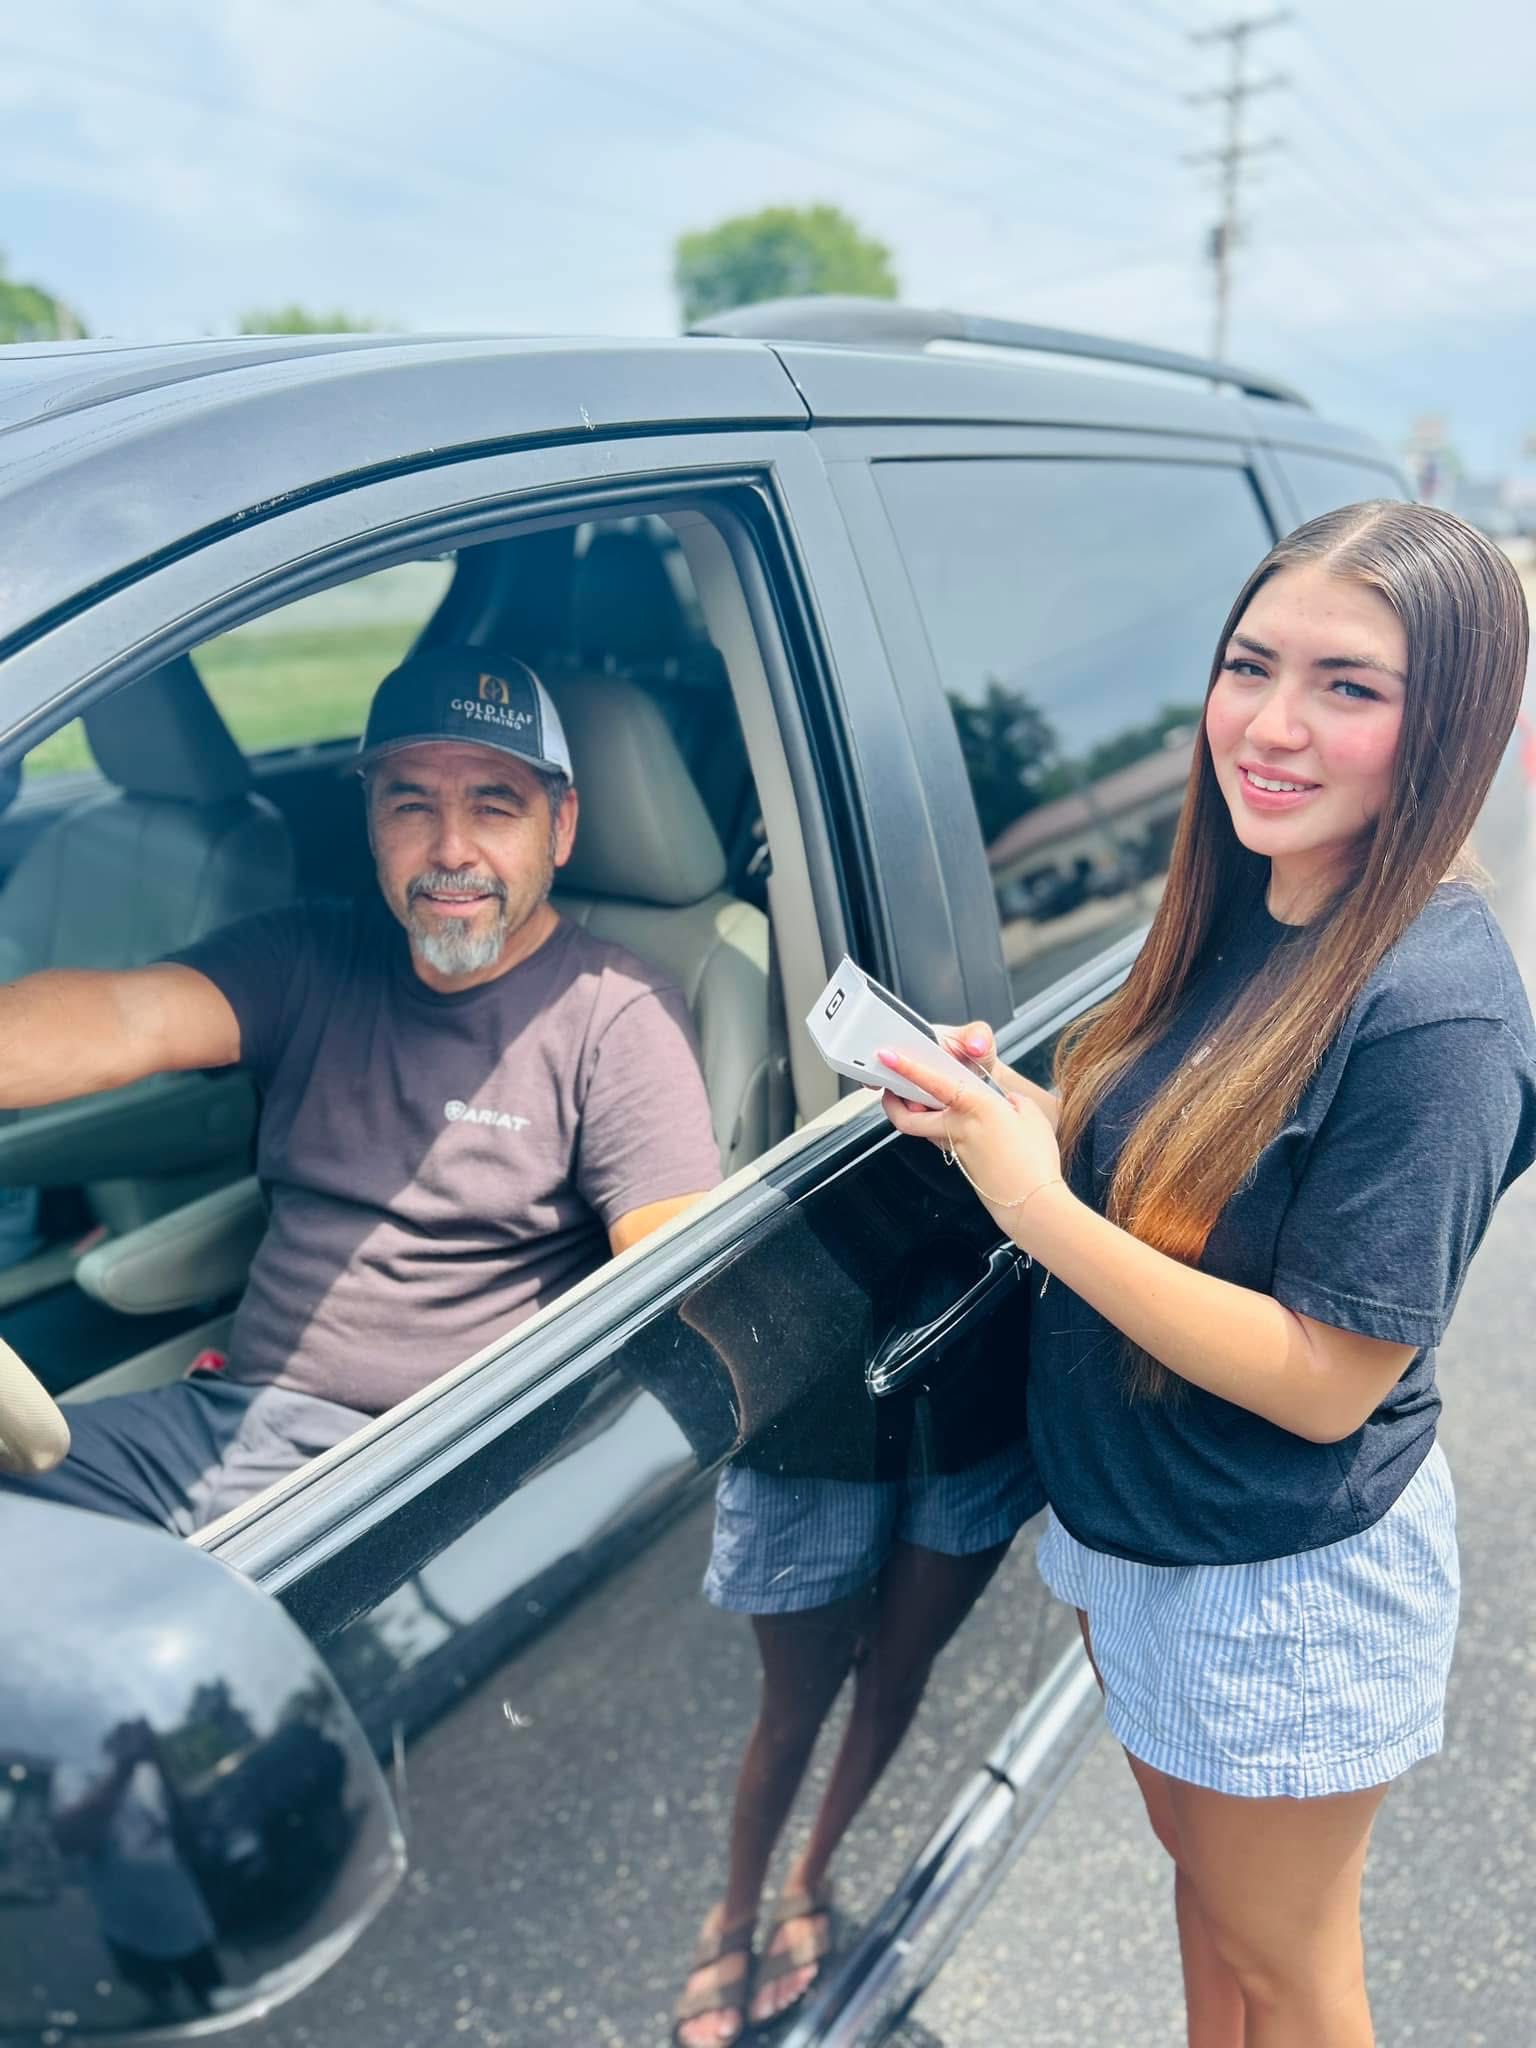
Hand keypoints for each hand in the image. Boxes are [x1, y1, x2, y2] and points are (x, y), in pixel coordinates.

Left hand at [876, 1040, 1063, 1234]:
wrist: (1030, 1202)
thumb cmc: (1034, 1160)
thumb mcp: (1031, 1114)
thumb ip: (1013, 1100)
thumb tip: (1008, 1100)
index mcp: (974, 1106)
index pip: (932, 1082)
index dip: (907, 1068)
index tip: (889, 1057)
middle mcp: (957, 1127)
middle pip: (908, 1118)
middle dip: (893, 1105)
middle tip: (890, 1092)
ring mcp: (955, 1149)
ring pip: (924, 1130)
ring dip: (919, 1116)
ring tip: (923, 1103)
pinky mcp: (960, 1164)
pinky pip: (944, 1142)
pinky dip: (944, 1131)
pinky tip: (959, 1125)